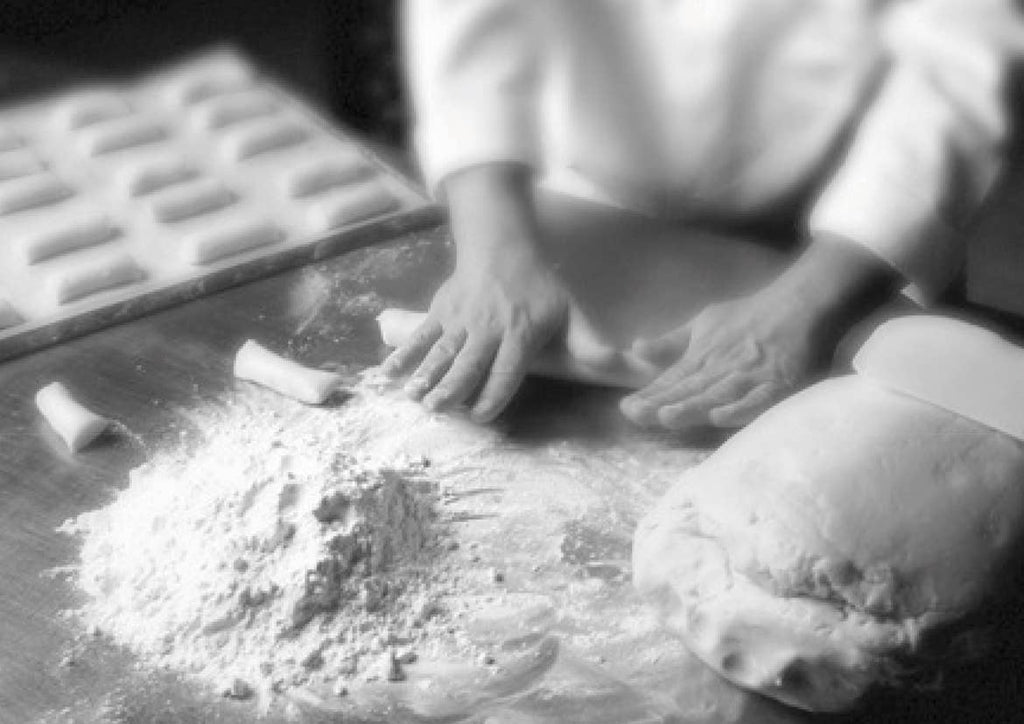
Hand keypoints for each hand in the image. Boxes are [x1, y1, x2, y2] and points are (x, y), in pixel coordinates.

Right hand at [381, 163, 569, 421]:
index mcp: (519, 333)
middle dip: (453, 387)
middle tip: (439, 409)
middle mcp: (487, 329)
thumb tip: (614, 362)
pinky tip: (387, 374)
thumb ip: (588, 340)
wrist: (500, 247)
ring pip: (442, 351)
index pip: (506, 369)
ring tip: (414, 397)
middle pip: (469, 363)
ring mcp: (460, 319)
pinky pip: (420, 335)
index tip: (482, 415)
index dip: (494, 393)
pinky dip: (403, 354)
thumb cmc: (538, 286)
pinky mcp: (440, 311)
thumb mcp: (569, 310)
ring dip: (426, 374)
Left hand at [619, 291, 820, 429]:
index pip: (672, 379)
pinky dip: (741, 408)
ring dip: (694, 407)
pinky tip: (721, 418)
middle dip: (663, 404)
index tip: (627, 408)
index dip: (650, 395)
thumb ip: (671, 343)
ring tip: (668, 417)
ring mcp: (750, 375)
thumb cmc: (747, 318)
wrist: (799, 303)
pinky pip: (759, 400)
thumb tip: (635, 348)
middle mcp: (722, 366)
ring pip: (718, 395)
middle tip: (637, 415)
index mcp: (702, 355)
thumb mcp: (703, 324)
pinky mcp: (779, 383)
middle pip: (690, 390)